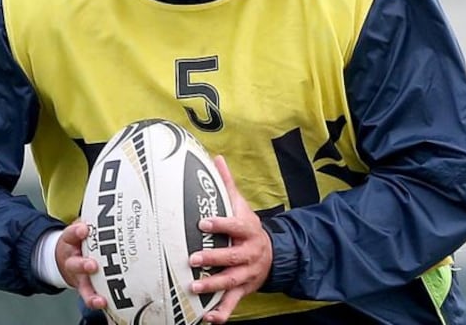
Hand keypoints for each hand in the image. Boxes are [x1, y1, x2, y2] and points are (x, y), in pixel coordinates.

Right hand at [57, 220, 106, 311]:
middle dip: (83, 264)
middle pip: (74, 262)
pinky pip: (88, 294)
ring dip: (90, 290)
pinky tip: (103, 302)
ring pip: (81, 283)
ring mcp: (77, 275)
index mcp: (70, 241)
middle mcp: (72, 259)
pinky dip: (94, 300)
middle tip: (92, 265)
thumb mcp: (81, 227)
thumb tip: (119, 206)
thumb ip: (95, 220)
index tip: (84, 230)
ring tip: (99, 296)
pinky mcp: (83, 286)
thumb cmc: (79, 239)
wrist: (63, 256)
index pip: (71, 234)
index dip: (77, 232)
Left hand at [189, 155, 272, 323]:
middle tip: (192, 259)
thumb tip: (216, 158)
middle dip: (214, 258)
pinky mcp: (243, 290)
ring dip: (213, 286)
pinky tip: (207, 317)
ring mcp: (247, 274)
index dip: (221, 224)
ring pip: (232, 281)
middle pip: (233, 257)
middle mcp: (250, 253)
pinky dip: (222, 312)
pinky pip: (233, 303)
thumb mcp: (241, 205)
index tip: (203, 222)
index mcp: (248, 230)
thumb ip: (227, 185)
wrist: (273, 254)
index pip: (235, 226)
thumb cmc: (248, 228)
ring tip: (194, 287)